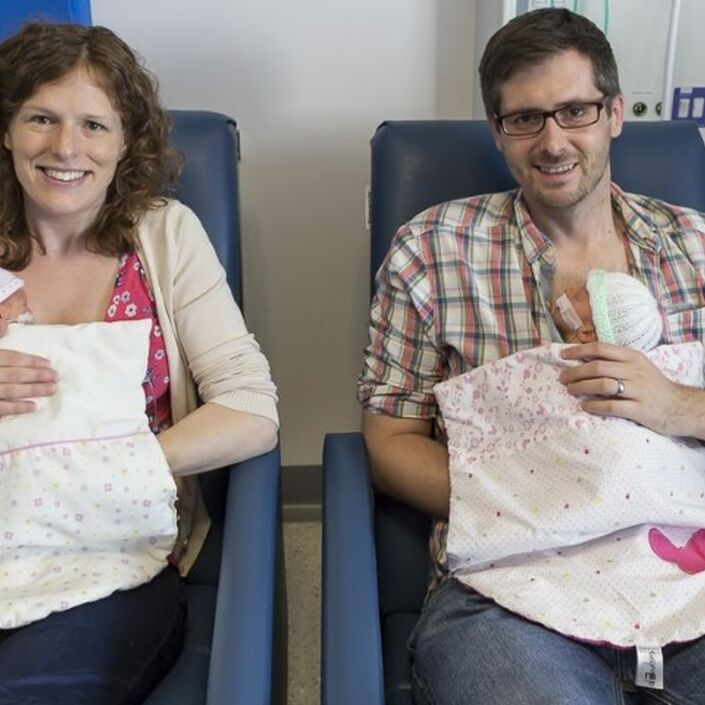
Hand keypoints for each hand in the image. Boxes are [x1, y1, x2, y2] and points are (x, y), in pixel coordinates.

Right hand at [0, 349, 57, 416]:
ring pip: (11, 390)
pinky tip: (33, 406)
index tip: (49, 364)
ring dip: (33, 389)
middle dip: (38, 375)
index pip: (12, 358)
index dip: (31, 361)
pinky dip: (17, 407)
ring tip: (51, 389)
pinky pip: (1, 408)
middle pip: (16, 374)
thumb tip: (8, 329)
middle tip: (56, 377)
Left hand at [559, 341, 699, 437]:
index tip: (562, 355)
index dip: (578, 350)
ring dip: (582, 387)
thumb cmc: (652, 385)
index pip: (601, 348)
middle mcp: (635, 371)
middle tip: (562, 378)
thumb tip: (583, 358)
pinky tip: (585, 406)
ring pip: (603, 384)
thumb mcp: (638, 366)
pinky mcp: (640, 409)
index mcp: (633, 357)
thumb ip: (615, 361)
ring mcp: (638, 390)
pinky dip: (594, 405)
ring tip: (571, 390)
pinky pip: (612, 406)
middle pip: (598, 367)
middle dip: (575, 372)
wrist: (680, 407)